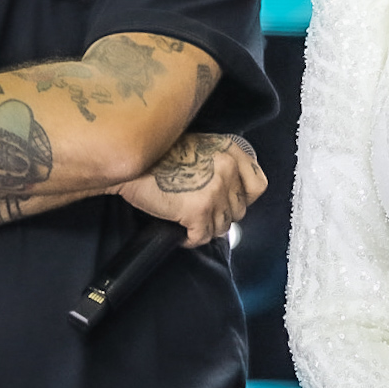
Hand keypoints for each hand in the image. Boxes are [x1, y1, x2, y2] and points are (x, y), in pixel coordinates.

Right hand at [114, 133, 267, 245]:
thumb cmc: (157, 155)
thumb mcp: (199, 147)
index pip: (258, 186)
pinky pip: (202, 237)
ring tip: (188, 223)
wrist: (131, 161)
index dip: (243, 200)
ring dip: (205, 228)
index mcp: (230, 151)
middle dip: (219, 216)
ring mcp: (216, 189)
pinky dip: (190, 240)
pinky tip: (180, 233)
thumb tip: (230, 193)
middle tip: (200, 215)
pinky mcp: (199, 210)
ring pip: (222, 227)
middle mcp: (228, 168)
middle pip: (238, 210)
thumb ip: (220, 164)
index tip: (228, 205)